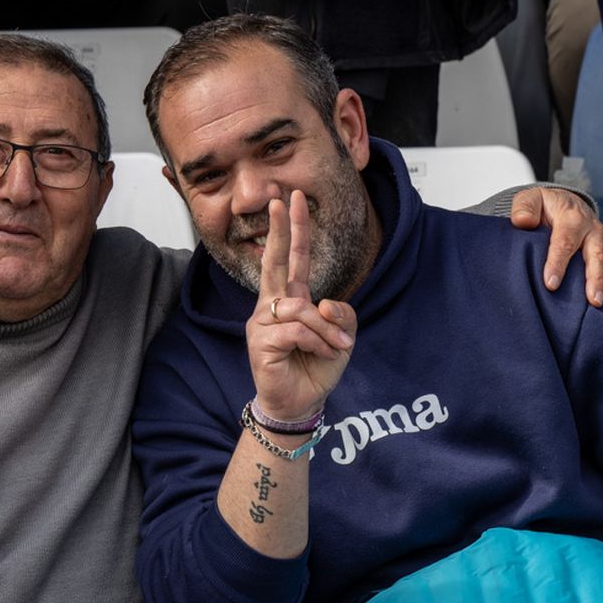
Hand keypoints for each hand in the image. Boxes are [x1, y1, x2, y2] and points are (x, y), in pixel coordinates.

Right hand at [246, 190, 357, 420]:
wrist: (301, 404)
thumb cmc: (316, 368)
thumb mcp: (341, 338)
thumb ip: (341, 315)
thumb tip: (324, 302)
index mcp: (291, 300)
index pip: (292, 259)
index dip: (293, 230)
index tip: (291, 200)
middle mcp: (273, 306)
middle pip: (275, 262)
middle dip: (281, 229)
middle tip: (282, 198)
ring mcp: (263, 323)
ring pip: (301, 308)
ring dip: (326, 329)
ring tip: (338, 347)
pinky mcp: (261, 342)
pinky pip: (297, 330)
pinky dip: (317, 341)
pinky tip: (322, 354)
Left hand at [510, 187, 602, 307]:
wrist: (565, 203)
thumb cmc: (544, 207)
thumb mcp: (530, 200)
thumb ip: (524, 208)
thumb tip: (522, 221)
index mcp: (571, 218)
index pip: (564, 242)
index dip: (558, 263)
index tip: (551, 284)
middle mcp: (593, 230)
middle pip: (596, 255)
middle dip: (596, 278)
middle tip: (593, 300)